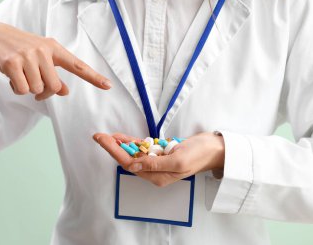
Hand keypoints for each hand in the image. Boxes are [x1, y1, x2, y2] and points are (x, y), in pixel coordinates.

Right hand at [0, 20, 111, 99]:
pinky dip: (16, 88)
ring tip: (21, 75)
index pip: (77, 65)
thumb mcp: (41, 59)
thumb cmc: (21, 49)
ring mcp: (28, 55)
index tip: (108, 86)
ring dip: (29, 89)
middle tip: (36, 86)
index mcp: (54, 49)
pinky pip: (22, 89)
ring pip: (38, 89)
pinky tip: (11, 76)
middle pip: (55, 86)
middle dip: (45, 92)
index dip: (94, 77)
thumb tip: (65, 91)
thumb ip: (54, 74)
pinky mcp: (12, 62)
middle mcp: (43, 50)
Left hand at [93, 132, 224, 186]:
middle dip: (113, 147)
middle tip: (99, 136)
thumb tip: (133, 164)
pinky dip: (133, 142)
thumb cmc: (199, 155)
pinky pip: (143, 148)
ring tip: (107, 136)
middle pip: (129, 158)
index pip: (130, 164)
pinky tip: (122, 137)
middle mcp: (155, 171)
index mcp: (158, 176)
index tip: (103, 140)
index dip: (115, 151)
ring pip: (134, 153)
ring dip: (121, 144)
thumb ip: (155, 164)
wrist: (213, 148)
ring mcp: (158, 161)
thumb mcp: (178, 160)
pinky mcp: (161, 152)